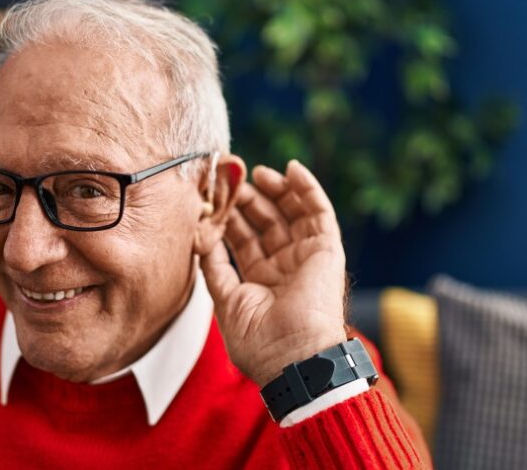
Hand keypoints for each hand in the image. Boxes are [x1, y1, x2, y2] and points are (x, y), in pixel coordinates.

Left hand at [200, 160, 347, 386]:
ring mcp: (306, 257)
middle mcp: (284, 266)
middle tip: (231, 179)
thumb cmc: (260, 341)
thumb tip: (200, 237)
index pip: (243, 239)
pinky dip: (307, 188)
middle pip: (265, 222)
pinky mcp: (327, 250)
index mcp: (261, 281)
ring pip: (291, 212)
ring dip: (275, 189)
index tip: (212, 196)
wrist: (294, 358)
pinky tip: (292, 168)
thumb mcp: (226, 300)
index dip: (229, 217)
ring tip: (256, 172)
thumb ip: (214, 267)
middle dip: (248, 199)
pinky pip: (319, 212)